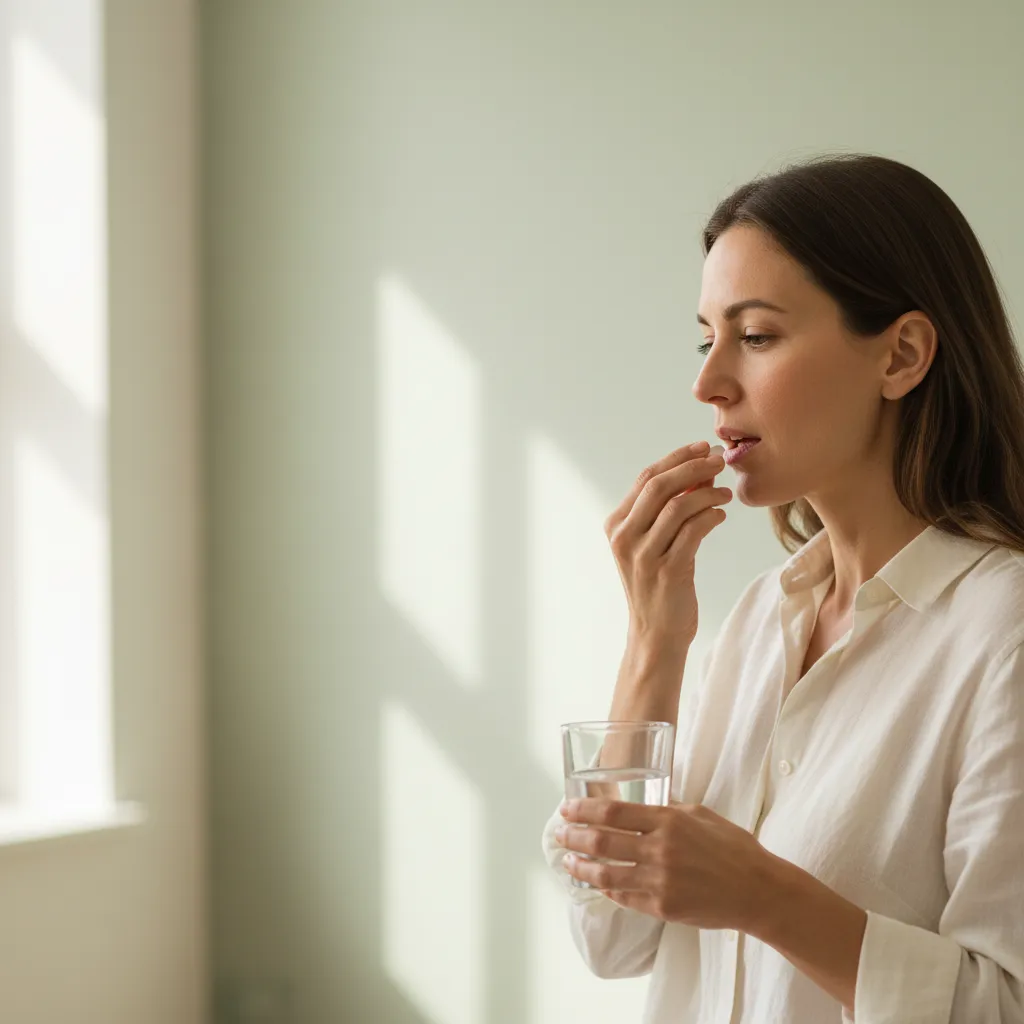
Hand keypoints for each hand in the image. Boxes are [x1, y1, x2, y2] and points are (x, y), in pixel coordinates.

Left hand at [555, 798, 773, 931]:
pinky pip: (625, 898)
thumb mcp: (700, 814)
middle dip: (574, 836)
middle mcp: (660, 849)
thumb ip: (668, 809)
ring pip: (607, 874)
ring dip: (582, 867)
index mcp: (668, 820)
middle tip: (559, 833)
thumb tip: (642, 804)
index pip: (613, 812)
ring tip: (568, 862)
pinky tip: (597, 884)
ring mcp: (659, 881)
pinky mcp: (662, 907)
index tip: (566, 808)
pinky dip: (607, 890)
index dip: (584, 810)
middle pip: (602, 841)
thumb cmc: (733, 847)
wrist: (758, 891)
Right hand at [604, 441, 730, 650]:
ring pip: (679, 506)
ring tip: (726, 493)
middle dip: (694, 466)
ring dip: (708, 493)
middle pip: (660, 486)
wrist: (655, 633)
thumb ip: (669, 509)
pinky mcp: (667, 572)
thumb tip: (700, 472)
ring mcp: (644, 555)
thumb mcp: (655, 543)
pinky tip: (721, 514)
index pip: (646, 478)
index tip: (703, 447)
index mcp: (616, 525)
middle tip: (720, 460)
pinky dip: (711, 516)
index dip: (677, 458)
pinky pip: (693, 532)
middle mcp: (625, 537)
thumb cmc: (659, 584)